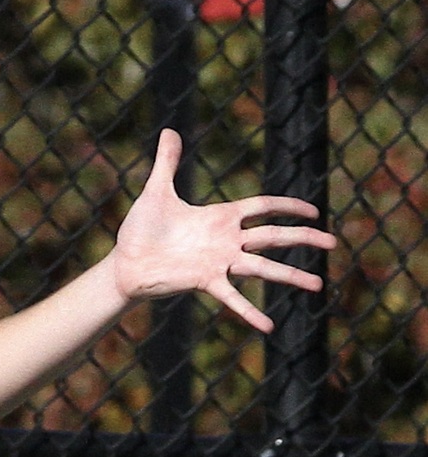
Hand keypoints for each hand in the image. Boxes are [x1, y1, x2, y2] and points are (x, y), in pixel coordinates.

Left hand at [111, 130, 335, 330]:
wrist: (124, 264)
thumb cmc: (141, 230)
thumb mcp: (156, 191)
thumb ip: (167, 162)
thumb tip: (169, 129)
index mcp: (220, 217)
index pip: (263, 207)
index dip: (288, 206)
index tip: (314, 211)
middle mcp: (226, 241)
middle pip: (274, 236)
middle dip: (304, 238)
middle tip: (333, 243)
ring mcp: (219, 262)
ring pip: (263, 268)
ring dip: (290, 276)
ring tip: (318, 286)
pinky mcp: (205, 282)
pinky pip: (232, 298)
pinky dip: (249, 312)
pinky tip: (269, 326)